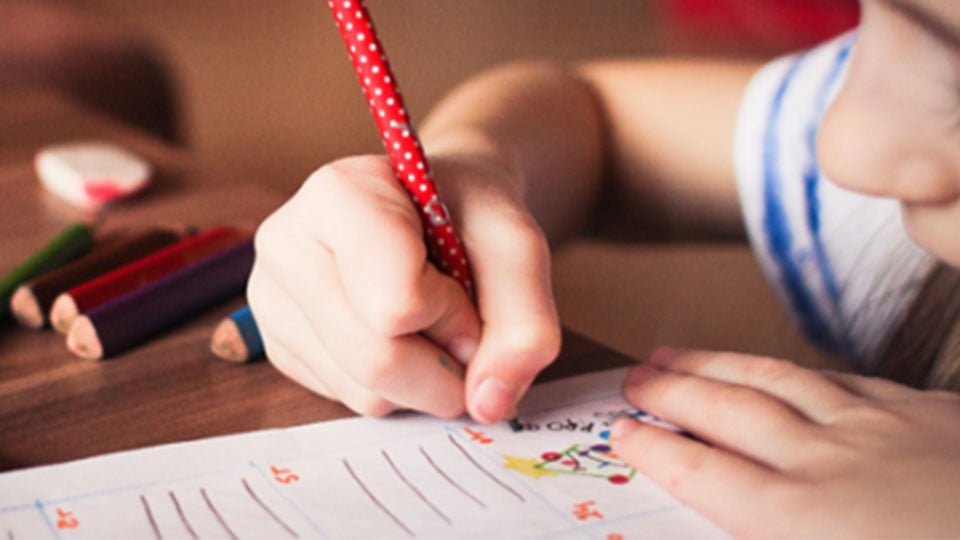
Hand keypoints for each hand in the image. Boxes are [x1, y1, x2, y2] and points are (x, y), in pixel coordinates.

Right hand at [247, 154, 559, 421]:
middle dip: (445, 364)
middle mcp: (287, 243)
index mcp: (338, 194)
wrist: (438, 208)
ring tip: (430, 322)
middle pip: (375, 359)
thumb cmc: (471, 216)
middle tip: (465, 326)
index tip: (465, 283)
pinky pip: (349, 400)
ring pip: (364, 391)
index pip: (395, 304)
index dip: (453, 314)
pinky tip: (399, 335)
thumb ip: (525, 324)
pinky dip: (397, 386)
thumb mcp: (518, 248)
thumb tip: (488, 404)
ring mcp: (273, 299)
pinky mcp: (279, 346)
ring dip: (424, 379)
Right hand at [609, 348, 959, 538]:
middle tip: (635, 374)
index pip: (705, 472)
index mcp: (802, 522)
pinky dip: (801, 371)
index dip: (657, 447)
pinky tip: (791, 368)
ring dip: (721, 365)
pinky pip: (846, 380)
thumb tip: (742, 527)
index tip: (622, 429)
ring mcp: (882, 430)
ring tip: (680, 352)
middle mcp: (829, 463)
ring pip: (778, 381)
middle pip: (729, 412)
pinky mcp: (932, 415)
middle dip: (674, 390)